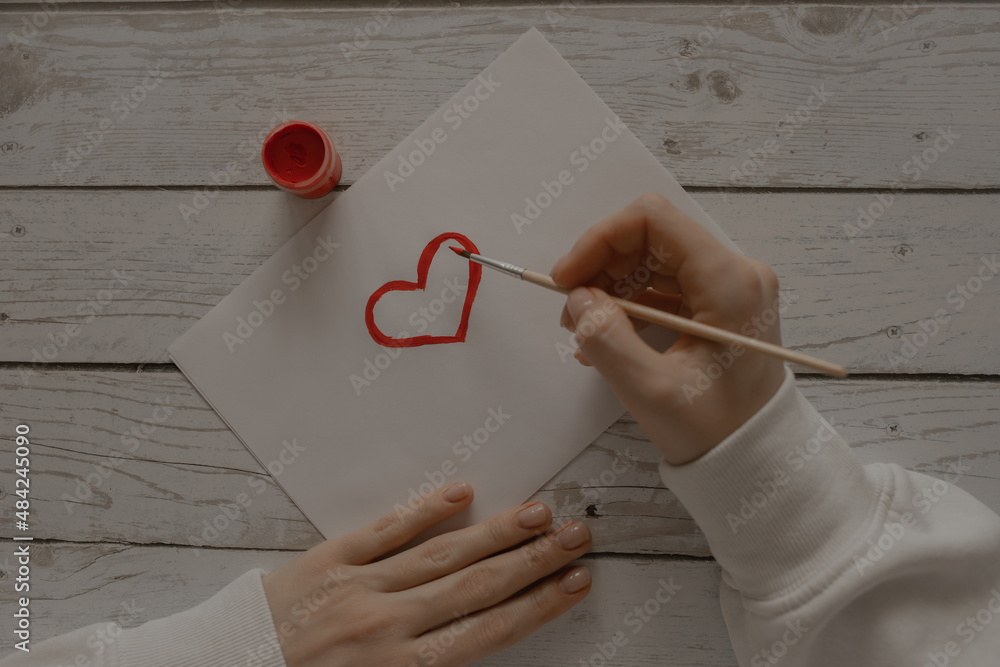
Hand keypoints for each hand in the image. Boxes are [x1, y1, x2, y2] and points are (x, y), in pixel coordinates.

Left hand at [261, 481, 591, 666]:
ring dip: (495, 532)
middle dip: (533, 560)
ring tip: (538, 513)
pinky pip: (383, 531)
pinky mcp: (325, 561)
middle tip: (576, 535)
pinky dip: (423, 511)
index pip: (489, 630)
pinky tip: (461, 493)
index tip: (576, 581)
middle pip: (477, 586)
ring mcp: (357, 588)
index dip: (539, 604)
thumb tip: (475, 642)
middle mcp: (387, 626)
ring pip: (441, 554)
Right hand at [551, 192, 786, 465]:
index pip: (652, 220)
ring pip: (652, 260)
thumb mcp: (652, 391)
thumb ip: (607, 339)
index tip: (566, 279)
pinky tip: (608, 338)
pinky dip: (630, 304)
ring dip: (610, 287)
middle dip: (600, 268)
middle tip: (571, 314)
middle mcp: (736, 272)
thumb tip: (577, 298)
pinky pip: (664, 285)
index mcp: (729, 282)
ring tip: (585, 331)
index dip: (599, 240)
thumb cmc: (716, 430)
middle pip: (649, 238)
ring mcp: (731, 286)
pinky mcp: (721, 304)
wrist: (758, 457)